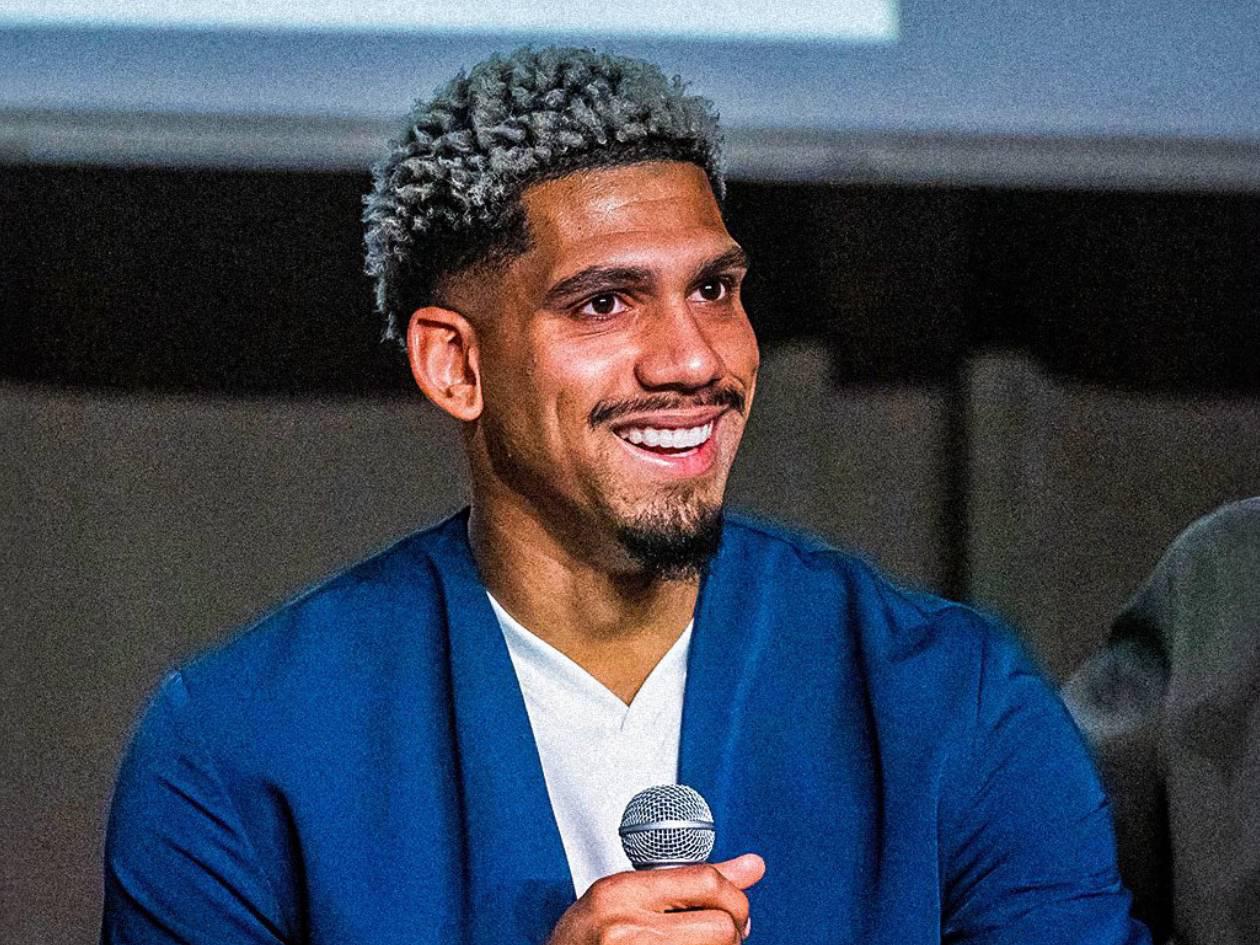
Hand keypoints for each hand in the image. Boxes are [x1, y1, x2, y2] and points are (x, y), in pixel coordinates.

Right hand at [546, 853, 765, 944]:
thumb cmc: (585, 939)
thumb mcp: (626, 896)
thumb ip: (689, 880)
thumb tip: (753, 866)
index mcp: (621, 893)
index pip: (705, 882)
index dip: (734, 896)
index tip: (735, 908)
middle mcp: (627, 930)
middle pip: (720, 927)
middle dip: (732, 932)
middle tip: (725, 936)